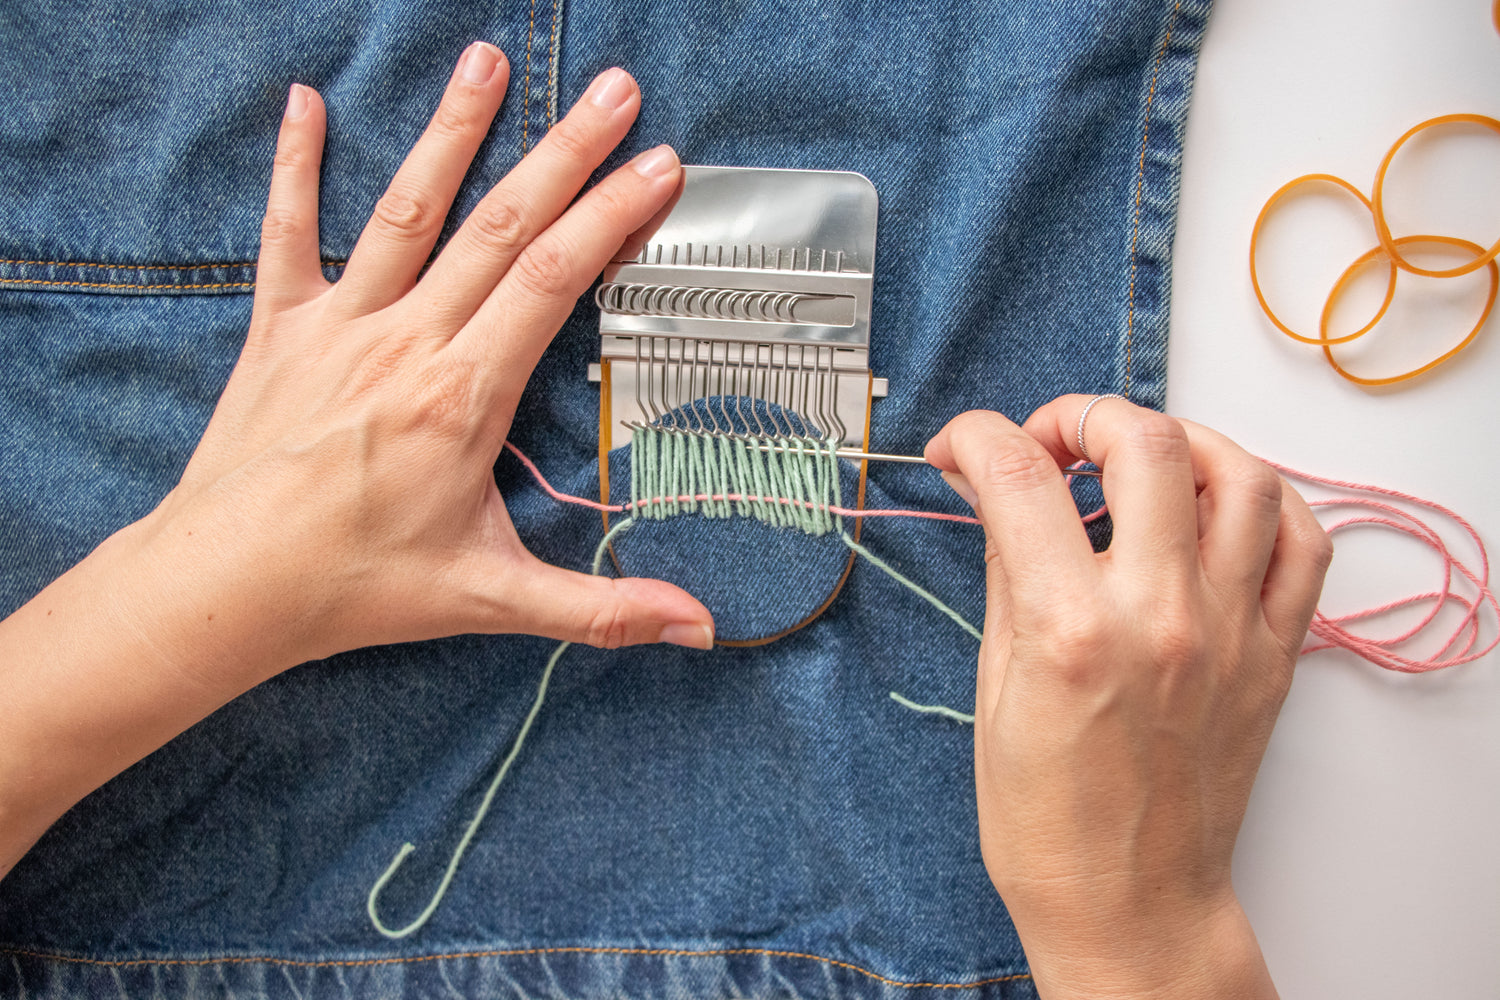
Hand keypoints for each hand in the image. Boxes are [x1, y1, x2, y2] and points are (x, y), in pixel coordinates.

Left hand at [142, 42, 714, 675]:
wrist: (227, 589)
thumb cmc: (356, 588)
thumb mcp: (491, 602)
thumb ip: (600, 610)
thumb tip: (697, 628)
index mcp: (463, 397)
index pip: (552, 283)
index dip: (609, 217)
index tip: (658, 167)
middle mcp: (406, 343)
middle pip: (499, 227)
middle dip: (564, 152)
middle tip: (614, 91)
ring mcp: (341, 327)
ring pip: (408, 211)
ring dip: (453, 133)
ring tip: (487, 61)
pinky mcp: (283, 329)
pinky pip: (290, 235)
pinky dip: (296, 167)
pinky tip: (305, 103)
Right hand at [925, 396, 1331, 999]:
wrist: (1127, 900)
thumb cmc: (1046, 818)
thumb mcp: (995, 686)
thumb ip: (1005, 569)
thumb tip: (992, 487)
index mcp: (1068, 630)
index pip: (1018, 477)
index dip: (975, 438)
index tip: (962, 446)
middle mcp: (1158, 617)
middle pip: (1143, 442)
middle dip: (1081, 415)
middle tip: (1050, 440)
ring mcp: (1228, 632)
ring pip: (1239, 473)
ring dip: (1180, 441)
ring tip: (1137, 459)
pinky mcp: (1273, 655)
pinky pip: (1302, 542)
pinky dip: (1265, 498)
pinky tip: (1215, 504)